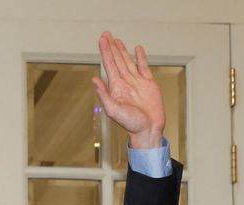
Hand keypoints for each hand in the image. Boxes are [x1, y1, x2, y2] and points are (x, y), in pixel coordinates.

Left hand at [91, 31, 165, 148]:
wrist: (148, 130)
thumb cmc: (131, 124)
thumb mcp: (114, 110)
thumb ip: (104, 95)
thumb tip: (94, 79)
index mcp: (116, 88)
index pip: (109, 65)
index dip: (105, 52)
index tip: (102, 40)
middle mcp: (125, 83)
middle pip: (117, 60)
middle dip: (111, 47)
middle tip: (106, 34)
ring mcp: (137, 82)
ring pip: (128, 62)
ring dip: (122, 51)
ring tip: (117, 40)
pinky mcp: (149, 84)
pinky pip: (143, 67)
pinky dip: (140, 58)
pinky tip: (137, 50)